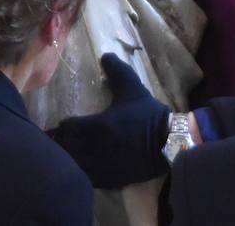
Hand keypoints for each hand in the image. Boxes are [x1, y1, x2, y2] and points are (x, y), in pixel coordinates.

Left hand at [46, 53, 169, 188]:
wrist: (171, 142)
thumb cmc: (148, 114)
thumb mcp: (132, 87)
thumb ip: (116, 70)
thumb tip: (104, 54)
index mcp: (100, 125)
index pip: (69, 127)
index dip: (64, 125)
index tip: (65, 122)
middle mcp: (98, 148)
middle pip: (67, 148)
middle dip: (63, 142)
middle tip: (63, 138)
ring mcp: (105, 166)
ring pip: (76, 166)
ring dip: (70, 159)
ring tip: (71, 153)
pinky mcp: (113, 179)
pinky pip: (89, 179)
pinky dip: (82, 173)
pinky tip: (84, 166)